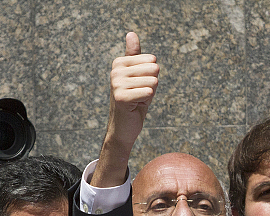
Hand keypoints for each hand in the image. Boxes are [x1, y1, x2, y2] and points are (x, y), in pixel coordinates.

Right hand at [93, 31, 158, 187]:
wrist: (124, 127)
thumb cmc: (134, 101)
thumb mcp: (138, 76)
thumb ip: (135, 55)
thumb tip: (131, 33)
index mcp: (119, 62)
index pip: (152, 60)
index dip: (151, 76)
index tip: (139, 86)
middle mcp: (116, 70)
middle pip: (154, 69)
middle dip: (152, 85)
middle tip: (139, 95)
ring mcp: (116, 83)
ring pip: (153, 82)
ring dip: (149, 95)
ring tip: (137, 101)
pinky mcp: (121, 97)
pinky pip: (148, 92)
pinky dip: (147, 101)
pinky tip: (135, 106)